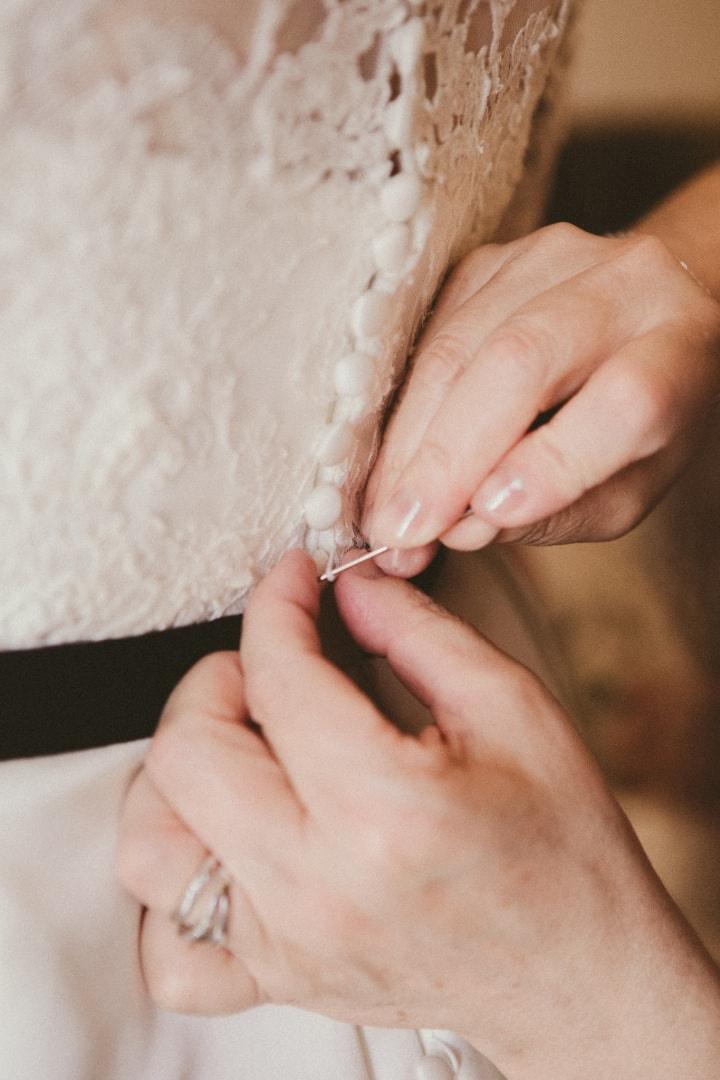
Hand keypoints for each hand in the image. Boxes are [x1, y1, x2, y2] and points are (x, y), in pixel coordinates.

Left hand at [117, 551, 718, 1076]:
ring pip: (151, 845)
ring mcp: (287, 944)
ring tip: (244, 748)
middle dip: (214, 679)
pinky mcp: (277, 978)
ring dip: (179, 773)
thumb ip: (418, 631)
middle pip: (186, 753)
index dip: (276, 606)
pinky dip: (176, 883)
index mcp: (388, 809)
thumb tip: (343, 586)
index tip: (292, 580)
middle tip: (269, 665)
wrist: (578, 975)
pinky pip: (168, 949)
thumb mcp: (513, 709)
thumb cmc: (561, 844)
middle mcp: (319, 885)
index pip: (278, 678)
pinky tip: (223, 840)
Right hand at [362, 223, 719, 575]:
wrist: (642, 314)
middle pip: (523, 359)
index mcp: (682, 347)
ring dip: (409, 438)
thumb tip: (461, 526)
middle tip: (400, 528)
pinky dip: (401, 407)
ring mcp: (550, 257)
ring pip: (459, 345)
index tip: (483, 515)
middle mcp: (624, 284)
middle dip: (448, 454)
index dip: (555, 461)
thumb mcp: (628, 489)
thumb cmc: (643, 421)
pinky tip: (391, 462)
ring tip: (384, 510)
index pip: (627, 399)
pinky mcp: (491, 258)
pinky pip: (428, 334)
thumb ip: (559, 514)